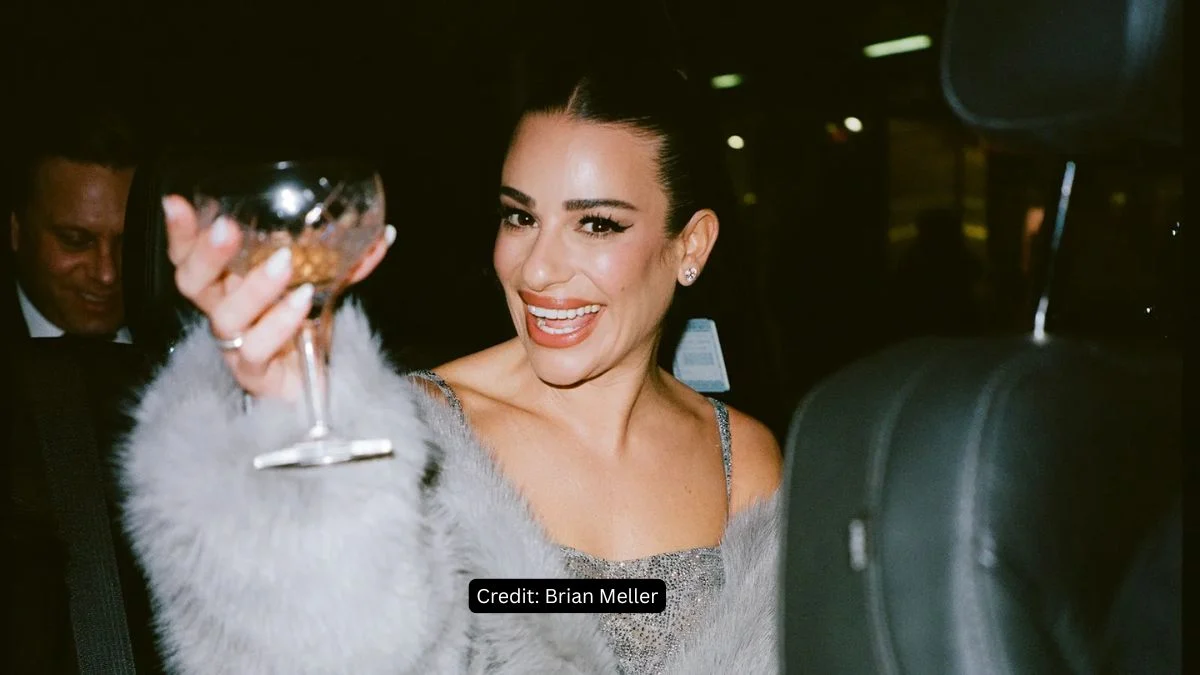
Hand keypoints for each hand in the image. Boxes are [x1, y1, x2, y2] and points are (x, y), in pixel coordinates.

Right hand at [163, 195, 392, 400]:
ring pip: (226, 317)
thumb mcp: (326, 287)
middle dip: (206, 254)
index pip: (191, 256)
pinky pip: (255, 350)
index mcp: (230, 285)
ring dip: (254, 286)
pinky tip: (302, 301)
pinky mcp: (255, 375)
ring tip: (284, 263)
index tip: (177, 203)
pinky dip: (279, 323)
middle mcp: (225, 313)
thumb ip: (348, 262)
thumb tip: (384, 234)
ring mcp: (236, 346)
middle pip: (193, 284)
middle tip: (228, 229)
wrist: (322, 386)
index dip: (180, 233)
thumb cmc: (309, 330)